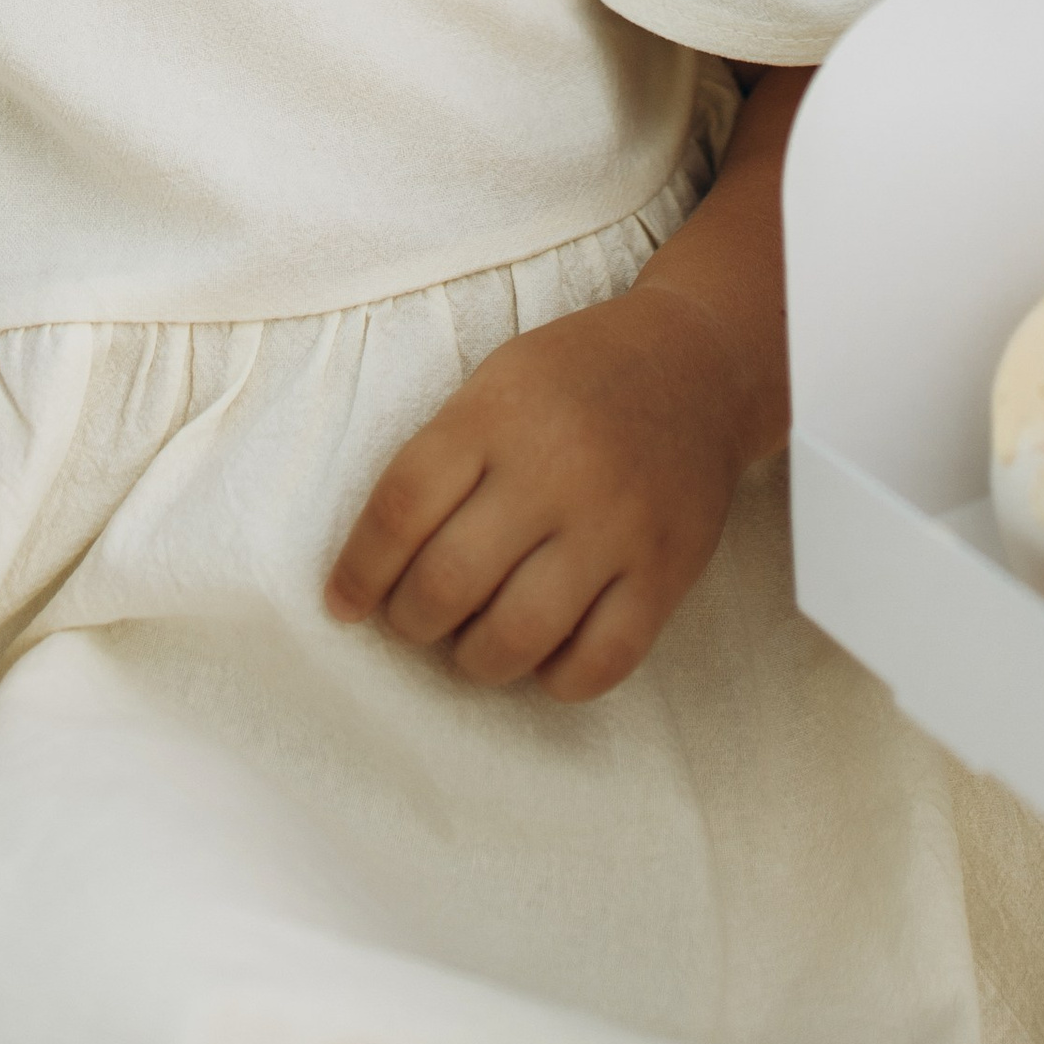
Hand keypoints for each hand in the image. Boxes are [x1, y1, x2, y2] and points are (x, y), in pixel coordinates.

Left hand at [327, 285, 757, 702]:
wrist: (700, 363)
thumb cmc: (576, 379)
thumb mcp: (498, 382)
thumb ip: (442, 459)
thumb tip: (377, 572)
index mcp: (500, 411)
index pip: (401, 507)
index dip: (359, 569)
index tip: (343, 603)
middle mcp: (557, 467)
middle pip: (448, 582)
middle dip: (411, 621)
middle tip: (415, 618)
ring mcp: (617, 523)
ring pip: (516, 636)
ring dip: (474, 659)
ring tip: (473, 641)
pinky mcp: (667, 571)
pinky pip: (598, 664)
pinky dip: (556, 679)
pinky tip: (543, 654)